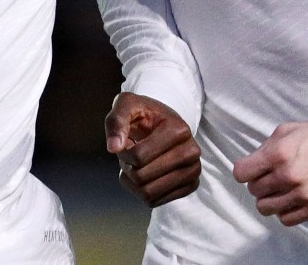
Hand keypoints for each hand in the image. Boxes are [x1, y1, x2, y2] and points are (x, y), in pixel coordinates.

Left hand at [106, 92, 200, 206]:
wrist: (163, 123)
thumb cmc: (144, 114)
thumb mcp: (127, 104)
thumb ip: (116, 121)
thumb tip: (113, 147)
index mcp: (179, 129)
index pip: (139, 156)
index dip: (124, 153)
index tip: (126, 142)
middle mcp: (192, 151)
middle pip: (142, 177)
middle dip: (128, 168)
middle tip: (131, 155)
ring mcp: (193, 171)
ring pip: (148, 194)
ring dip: (133, 182)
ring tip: (138, 165)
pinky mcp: (190, 186)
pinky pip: (155, 202)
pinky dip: (141, 192)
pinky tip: (145, 175)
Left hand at [232, 121, 307, 225]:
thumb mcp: (286, 131)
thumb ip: (265, 148)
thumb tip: (251, 164)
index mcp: (277, 153)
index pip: (241, 173)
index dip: (244, 171)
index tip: (250, 170)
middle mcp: (287, 176)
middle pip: (253, 191)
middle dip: (258, 183)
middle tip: (270, 177)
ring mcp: (302, 194)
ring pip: (265, 208)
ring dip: (269, 199)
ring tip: (279, 190)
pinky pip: (285, 219)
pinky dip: (284, 211)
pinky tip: (291, 199)